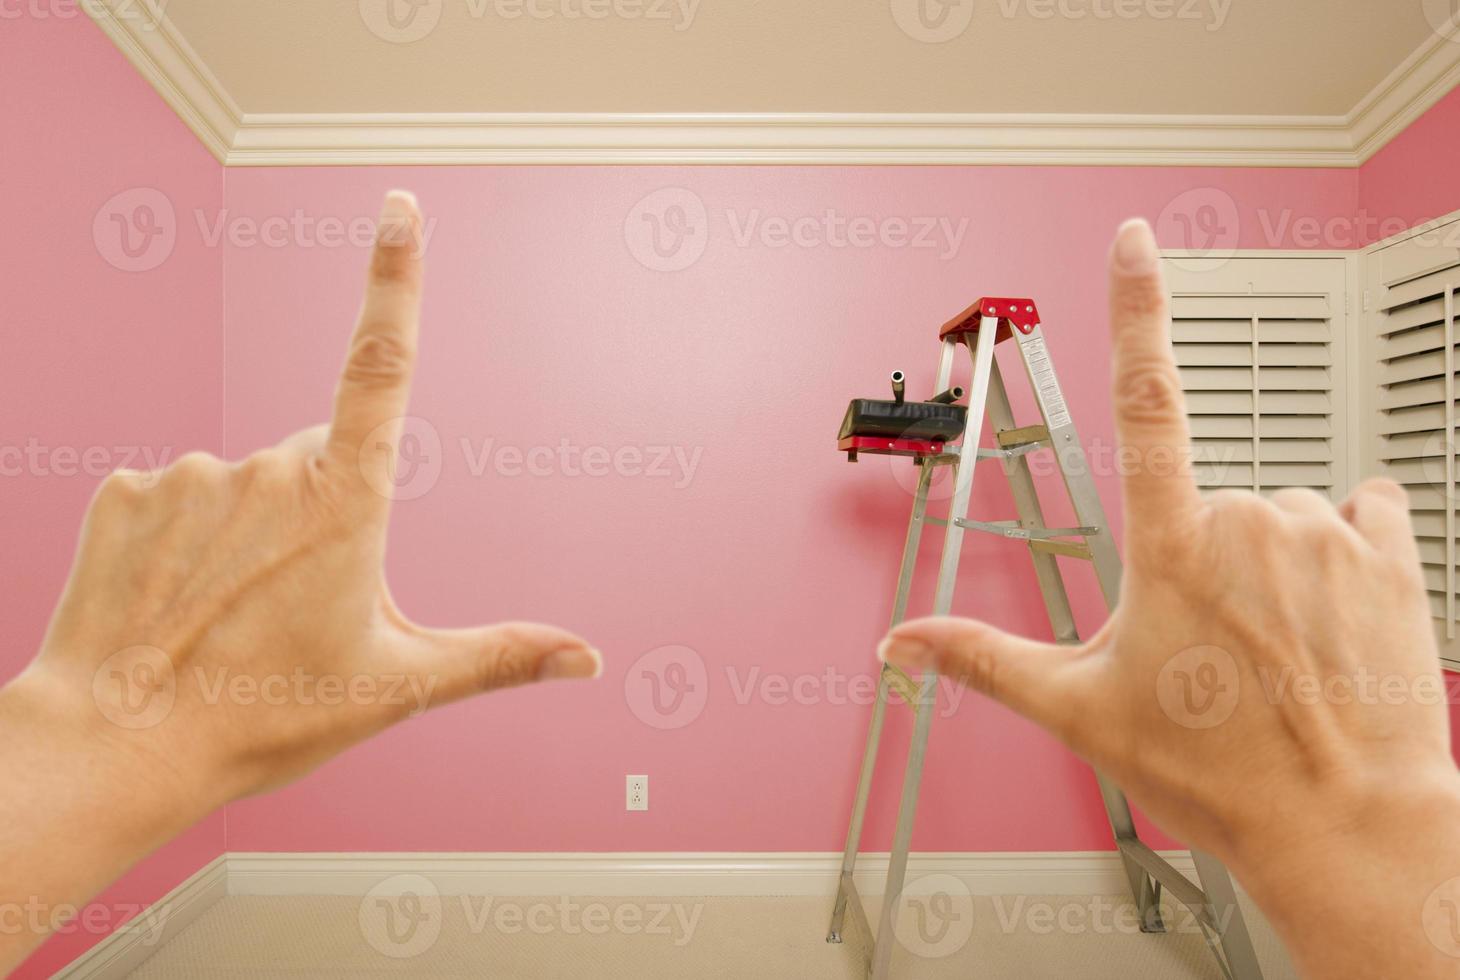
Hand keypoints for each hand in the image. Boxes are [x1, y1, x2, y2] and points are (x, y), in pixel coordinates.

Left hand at [0, 192, 599, 972]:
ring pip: (243, 483)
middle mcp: (268, 468)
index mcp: (346, 501)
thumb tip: (590, 659)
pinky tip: (174, 599)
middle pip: (316, 461)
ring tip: (229, 615)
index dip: (396, 277)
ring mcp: (190, 474)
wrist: (118, 747)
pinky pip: (173, 496)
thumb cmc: (264, 715)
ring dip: (249, 531)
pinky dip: (182, 538)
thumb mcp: (398, 686)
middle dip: (320, 514)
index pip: (382, 362)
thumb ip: (500, 656)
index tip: (400, 207)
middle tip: (294, 607)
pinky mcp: (125, 491)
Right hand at [880, 220, 1459, 976]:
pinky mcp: (1392, 555)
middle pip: (1205, 498)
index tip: (1135, 241)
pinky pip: (1362, 508)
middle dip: (1199, 557)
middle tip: (1208, 647)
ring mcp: (1326, 533)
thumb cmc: (1220, 774)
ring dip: (1268, 563)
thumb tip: (900, 645)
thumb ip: (982, 659)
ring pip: (1276, 512)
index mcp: (1170, 546)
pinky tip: (1331, 610)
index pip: (1143, 396)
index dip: (1135, 308)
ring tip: (1271, 649)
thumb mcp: (1080, 712)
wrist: (1347, 826)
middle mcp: (1250, 520)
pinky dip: (1345, 544)